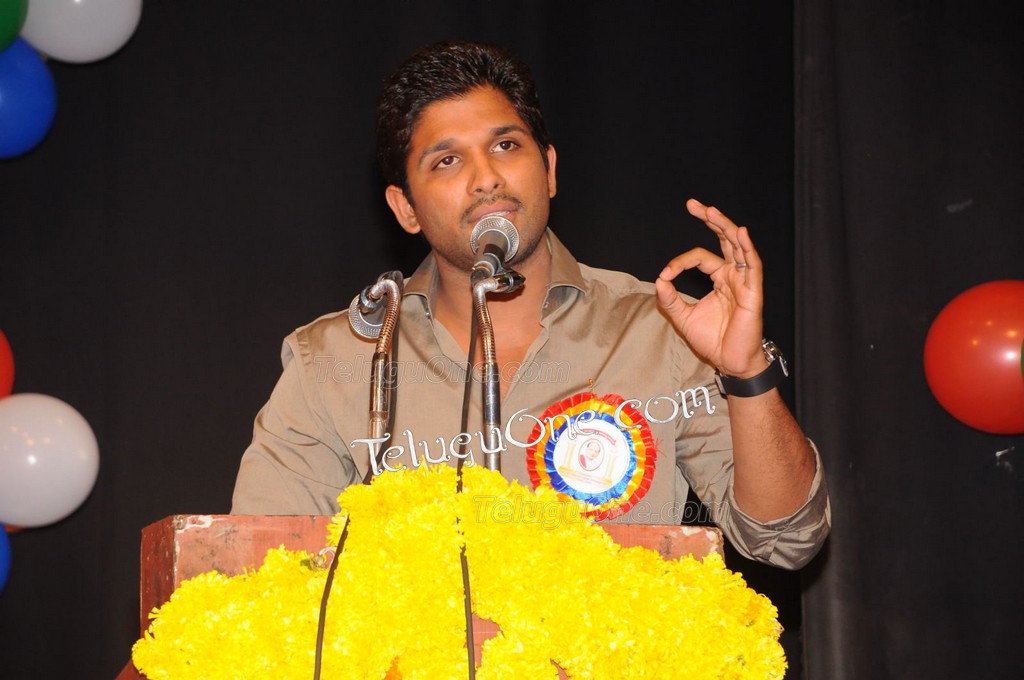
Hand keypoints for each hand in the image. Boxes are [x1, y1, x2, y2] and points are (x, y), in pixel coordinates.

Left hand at [655, 199, 766, 377]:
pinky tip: (739, 232)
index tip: (665, 274)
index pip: (700, 257)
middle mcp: (733, 275)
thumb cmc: (712, 341)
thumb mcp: (682, 318)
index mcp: (719, 278)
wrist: (729, 362)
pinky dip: (747, 248)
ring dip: (724, 227)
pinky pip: (752, 266)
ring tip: (710, 211)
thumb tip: (659, 280)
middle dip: (710, 220)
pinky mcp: (753, 292)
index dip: (680, 261)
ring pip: (737, 247)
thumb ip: (670, 300)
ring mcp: (745, 282)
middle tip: (693, 204)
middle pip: (723, 240)